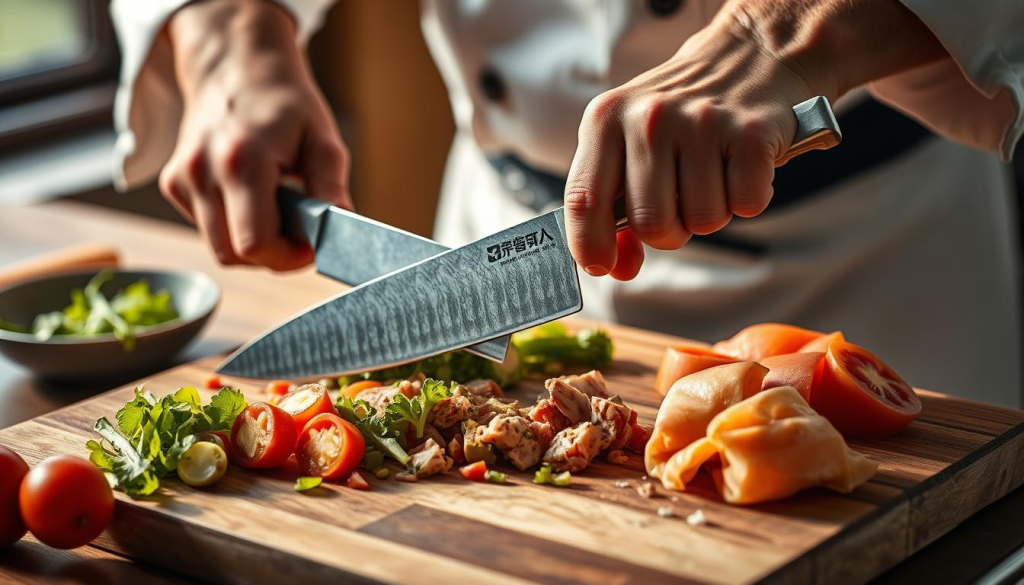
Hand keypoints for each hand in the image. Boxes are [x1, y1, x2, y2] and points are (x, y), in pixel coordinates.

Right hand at [159, 0, 350, 269]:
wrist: (236, 66)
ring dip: (252, 243)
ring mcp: (182, 178)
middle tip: (298, 234)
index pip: (255, 243)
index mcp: (241, 160)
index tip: (310, 246)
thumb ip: (331, 185)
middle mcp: (202, 172)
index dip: (288, 257)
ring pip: (218, 248)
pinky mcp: (173, 183)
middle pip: (232, 255)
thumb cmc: (284, 102)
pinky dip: (232, 227)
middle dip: (271, 256)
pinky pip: (207, 229)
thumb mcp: (322, 137)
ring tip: (278, 211)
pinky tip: (251, 198)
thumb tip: (339, 228)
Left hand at [563, 0, 944, 279]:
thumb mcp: (629, 144)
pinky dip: (747, 199)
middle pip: (650, 224)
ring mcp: (701, 123)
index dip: (589, 246)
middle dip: (668, 233)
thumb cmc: (679, 119)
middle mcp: (649, 118)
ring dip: (710, 215)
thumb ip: (612, 206)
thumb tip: (617, 267)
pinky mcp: (750, 133)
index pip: (583, 200)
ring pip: (702, 222)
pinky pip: (745, 206)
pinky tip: (741, 169)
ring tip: (712, 177)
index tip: (601, 268)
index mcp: (605, 120)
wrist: (749, 60)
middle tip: (680, 206)